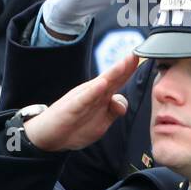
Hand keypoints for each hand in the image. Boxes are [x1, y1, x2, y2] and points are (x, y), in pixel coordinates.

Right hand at [23, 53, 138, 151]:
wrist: (48, 136)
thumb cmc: (75, 125)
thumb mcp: (101, 121)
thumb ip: (113, 111)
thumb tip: (122, 104)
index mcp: (100, 96)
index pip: (117, 80)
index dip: (129, 70)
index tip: (142, 57)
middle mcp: (92, 93)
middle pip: (111, 77)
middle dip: (124, 66)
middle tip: (136, 54)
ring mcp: (81, 99)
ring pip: (100, 84)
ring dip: (113, 73)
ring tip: (124, 64)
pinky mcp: (71, 108)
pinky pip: (84, 99)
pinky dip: (93, 91)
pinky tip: (101, 85)